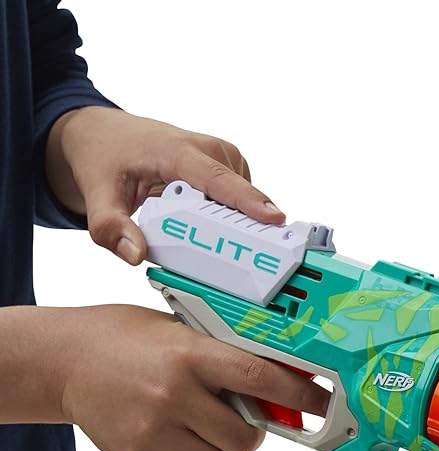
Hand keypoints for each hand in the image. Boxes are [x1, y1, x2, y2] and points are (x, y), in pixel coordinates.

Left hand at [45, 107, 284, 264]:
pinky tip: (208, 224)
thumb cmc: (105, 157)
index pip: (220, 180)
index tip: (275, 220)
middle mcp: (206, 148)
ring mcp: (220, 154)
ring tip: (209, 241)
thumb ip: (111, 229)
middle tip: (242, 262)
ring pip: (241, 200)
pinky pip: (238, 198)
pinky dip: (230, 216)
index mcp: (177, 152)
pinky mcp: (225, 164)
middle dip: (244, 230)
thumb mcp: (97, 195)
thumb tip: (135, 255)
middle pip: (238, 196)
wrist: (104, 133)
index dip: (249, 201)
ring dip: (232, 225)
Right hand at [60, 305, 328, 450]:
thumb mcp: (180, 333)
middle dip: (253, 435)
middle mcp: (175, 394)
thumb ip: (222, 360)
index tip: (322, 404)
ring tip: (212, 443)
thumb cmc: (130, 340)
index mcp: (191, 354)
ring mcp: (154, 431)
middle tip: (239, 424)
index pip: (261, 378)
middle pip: (247, 438)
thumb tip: (275, 390)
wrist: (67, 359)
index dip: (300, 394)